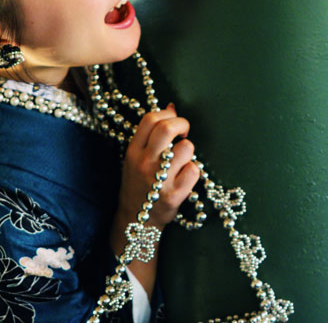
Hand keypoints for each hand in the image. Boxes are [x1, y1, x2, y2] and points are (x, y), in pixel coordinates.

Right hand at [117, 105, 199, 228]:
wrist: (136, 221)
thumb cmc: (139, 184)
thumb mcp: (135, 158)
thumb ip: (150, 135)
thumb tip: (171, 106)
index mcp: (133, 151)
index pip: (150, 119)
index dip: (168, 114)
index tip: (174, 120)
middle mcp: (144, 163)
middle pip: (167, 128)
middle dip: (182, 124)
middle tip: (184, 132)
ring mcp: (159, 179)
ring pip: (186, 148)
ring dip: (189, 150)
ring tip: (182, 160)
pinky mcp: (174, 195)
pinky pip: (194, 170)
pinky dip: (194, 171)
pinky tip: (185, 176)